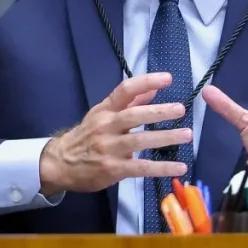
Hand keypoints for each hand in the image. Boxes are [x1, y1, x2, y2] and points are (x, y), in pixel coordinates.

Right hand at [38, 72, 191, 195]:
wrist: (60, 163)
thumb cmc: (87, 136)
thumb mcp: (103, 114)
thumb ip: (130, 103)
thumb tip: (155, 89)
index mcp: (105, 109)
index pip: (125, 90)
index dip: (146, 82)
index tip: (168, 78)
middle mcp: (106, 126)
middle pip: (134, 115)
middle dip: (158, 112)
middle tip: (180, 109)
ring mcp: (109, 148)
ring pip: (140, 141)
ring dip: (165, 138)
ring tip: (187, 134)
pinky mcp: (113, 169)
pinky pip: (141, 168)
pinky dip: (161, 168)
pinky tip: (179, 167)